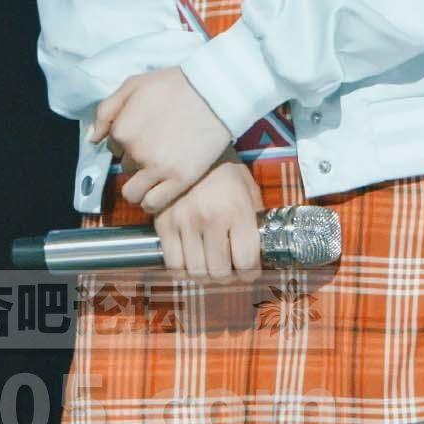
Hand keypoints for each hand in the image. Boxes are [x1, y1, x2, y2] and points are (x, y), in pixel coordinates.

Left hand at [88, 67, 232, 213]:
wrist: (215, 92)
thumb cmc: (177, 84)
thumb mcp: (135, 84)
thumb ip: (107, 110)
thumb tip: (93, 137)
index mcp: (123, 129)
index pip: (113, 147)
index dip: (128, 141)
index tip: (145, 134)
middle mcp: (136, 152)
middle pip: (125, 167)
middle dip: (137, 160)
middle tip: (157, 146)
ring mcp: (157, 169)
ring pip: (132, 192)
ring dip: (140, 185)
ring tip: (156, 173)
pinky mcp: (179, 180)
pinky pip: (152, 204)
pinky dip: (152, 201)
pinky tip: (161, 188)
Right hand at [150, 157, 266, 283]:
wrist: (189, 146)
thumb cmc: (224, 169)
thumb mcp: (248, 188)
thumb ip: (254, 219)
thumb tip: (259, 250)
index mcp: (236, 210)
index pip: (246, 261)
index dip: (250, 273)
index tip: (250, 271)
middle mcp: (210, 219)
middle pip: (219, 272)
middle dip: (228, 278)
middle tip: (230, 270)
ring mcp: (184, 222)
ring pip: (195, 272)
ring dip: (206, 276)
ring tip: (211, 266)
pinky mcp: (163, 224)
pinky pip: (173, 264)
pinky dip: (183, 270)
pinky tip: (191, 261)